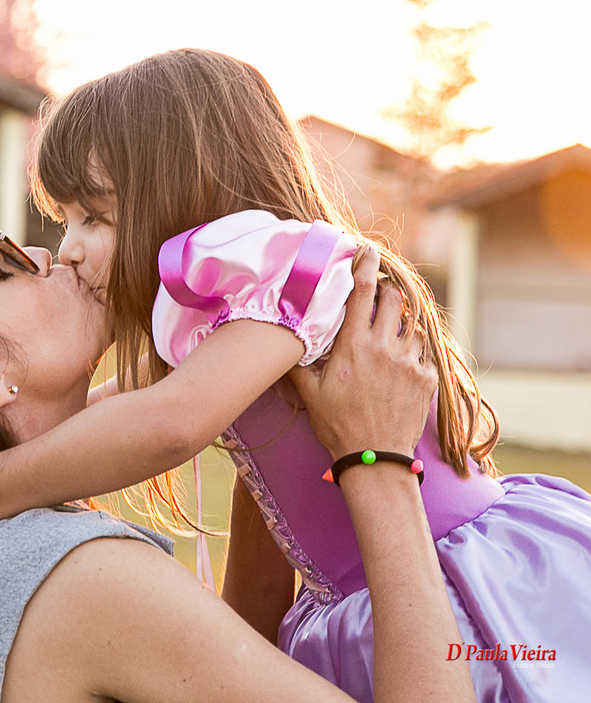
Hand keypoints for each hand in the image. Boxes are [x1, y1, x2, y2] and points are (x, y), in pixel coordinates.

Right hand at [288, 246, 437, 460]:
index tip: (367, 251)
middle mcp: (385, 348)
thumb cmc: (337, 424)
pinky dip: (414, 346)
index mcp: (354, 346)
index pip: (362, 293)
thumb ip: (298, 363)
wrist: (374, 458)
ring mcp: (410, 362)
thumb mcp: (309, 393)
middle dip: (386, 290)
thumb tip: (280, 342)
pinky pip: (425, 349)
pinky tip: (401, 357)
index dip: (365, 266)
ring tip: (389, 329)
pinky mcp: (428, 377)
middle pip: (393, 298)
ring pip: (412, 322)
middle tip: (377, 292)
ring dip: (400, 320)